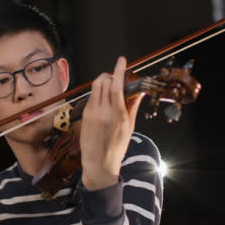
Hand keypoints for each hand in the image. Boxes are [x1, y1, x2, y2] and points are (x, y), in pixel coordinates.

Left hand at [80, 57, 144, 189]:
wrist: (99, 164)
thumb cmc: (116, 148)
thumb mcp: (129, 128)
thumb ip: (133, 106)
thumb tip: (139, 92)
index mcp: (118, 115)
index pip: (117, 86)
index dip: (119, 71)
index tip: (121, 60)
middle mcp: (104, 112)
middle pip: (104, 81)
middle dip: (111, 75)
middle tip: (117, 78)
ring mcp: (92, 113)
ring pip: (96, 86)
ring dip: (103, 81)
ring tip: (110, 86)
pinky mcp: (85, 114)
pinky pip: (91, 96)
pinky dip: (98, 92)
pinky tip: (103, 99)